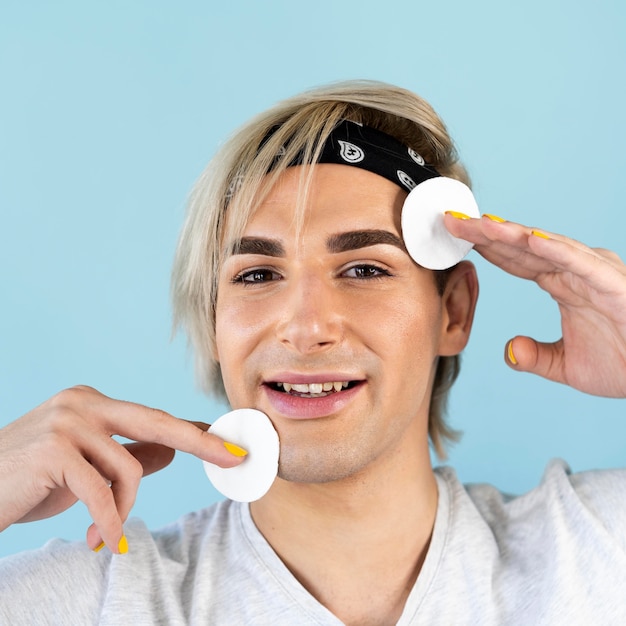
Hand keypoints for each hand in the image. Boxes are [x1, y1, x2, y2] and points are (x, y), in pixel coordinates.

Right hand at [0, 386, 245, 551]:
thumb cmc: (29, 481)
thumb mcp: (86, 468)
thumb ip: (128, 454)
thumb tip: (175, 448)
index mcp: (92, 402)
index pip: (152, 417)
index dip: (193, 431)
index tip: (227, 442)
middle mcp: (83, 403)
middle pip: (156, 422)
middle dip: (201, 442)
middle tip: (233, 458)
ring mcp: (67, 422)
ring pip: (129, 469)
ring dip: (123, 510)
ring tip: (106, 533)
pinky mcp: (54, 450)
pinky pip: (101, 492)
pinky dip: (108, 521)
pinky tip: (102, 541)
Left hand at [445, 213, 625, 397]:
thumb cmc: (625, 364)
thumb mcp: (567, 366)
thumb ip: (536, 357)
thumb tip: (510, 350)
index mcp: (562, 284)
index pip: (515, 261)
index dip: (484, 248)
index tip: (454, 237)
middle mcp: (575, 272)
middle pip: (522, 247)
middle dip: (486, 233)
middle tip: (452, 220)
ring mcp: (594, 274)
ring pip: (546, 248)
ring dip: (512, 235)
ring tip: (480, 223)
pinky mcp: (613, 284)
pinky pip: (580, 263)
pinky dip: (555, 250)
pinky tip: (528, 239)